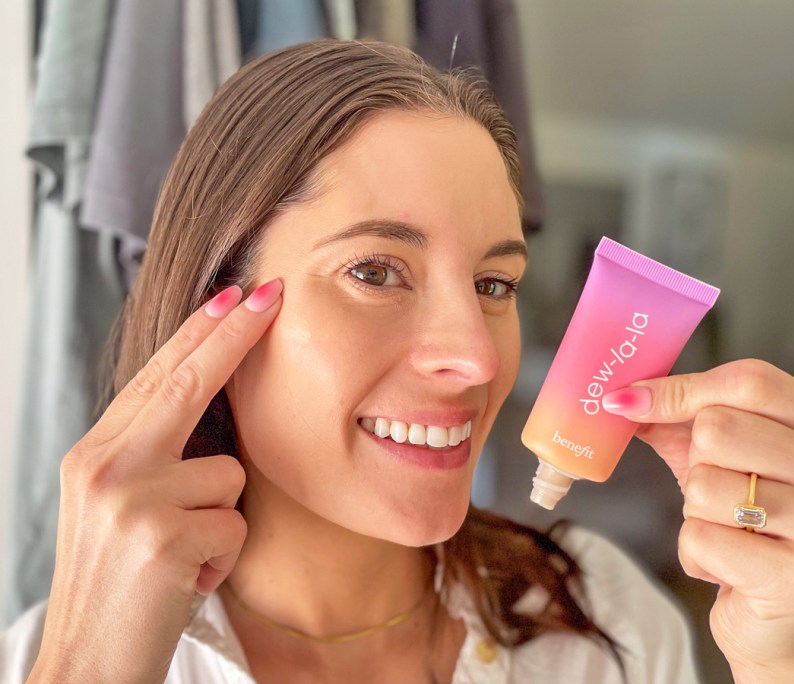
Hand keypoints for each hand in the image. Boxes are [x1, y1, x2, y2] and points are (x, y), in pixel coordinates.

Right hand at [28, 280, 282, 683]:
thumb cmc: (115, 585)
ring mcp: (132, 499)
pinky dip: (222, 556)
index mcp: (95, 454)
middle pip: (187, 382)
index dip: (199, 333)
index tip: (232, 295)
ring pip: (230, 475)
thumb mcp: (115, 507)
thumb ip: (150, 455)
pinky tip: (185, 580)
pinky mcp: (164, 537)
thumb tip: (199, 404)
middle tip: (272, 294)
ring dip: (220, 520)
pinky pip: (234, 524)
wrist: (85, 664)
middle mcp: (106, 466)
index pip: (157, 377)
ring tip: (182, 556)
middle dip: (235, 333)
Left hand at [602, 359, 793, 683]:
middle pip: (719, 428)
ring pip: (703, 486)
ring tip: (731, 534)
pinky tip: (728, 567)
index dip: (681, 390)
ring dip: (695, 514)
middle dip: (695, 465)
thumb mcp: (722, 461)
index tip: (633, 402)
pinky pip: (702, 539)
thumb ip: (681, 419)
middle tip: (720, 497)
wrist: (781, 624)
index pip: (751, 381)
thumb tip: (625, 397)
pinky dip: (696, 554)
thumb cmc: (751, 531)